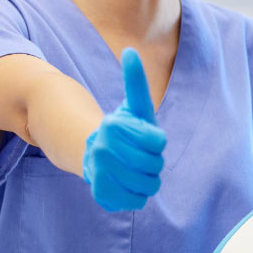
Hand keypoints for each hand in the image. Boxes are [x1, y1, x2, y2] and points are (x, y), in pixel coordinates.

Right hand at [82, 48, 166, 211]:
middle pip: (155, 165)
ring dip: (148, 180)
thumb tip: (130, 50)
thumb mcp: (133, 105)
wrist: (94, 155)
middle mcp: (104, 149)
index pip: (158, 141)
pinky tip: (126, 184)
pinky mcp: (102, 196)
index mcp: (114, 126)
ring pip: (149, 186)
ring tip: (135, 171)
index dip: (156, 142)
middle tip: (141, 157)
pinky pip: (137, 201)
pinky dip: (137, 195)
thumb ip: (135, 80)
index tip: (146, 138)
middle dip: (154, 162)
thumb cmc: (123, 128)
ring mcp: (101, 174)